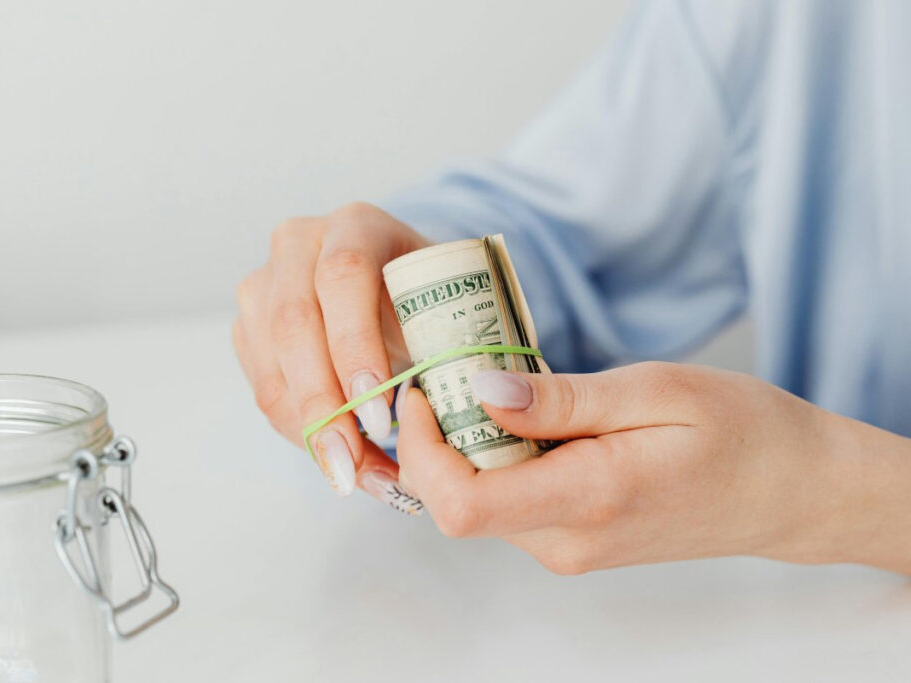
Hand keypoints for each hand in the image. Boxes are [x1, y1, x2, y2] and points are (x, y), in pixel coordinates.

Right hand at [233, 202, 430, 504]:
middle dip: (325, 406)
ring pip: (272, 368)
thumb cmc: (426, 299)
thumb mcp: (445, 306)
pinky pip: (265, 390)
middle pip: (295, 326)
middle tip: (354, 464)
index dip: (356, 346)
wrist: (390, 286)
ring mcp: (264, 285)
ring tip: (353, 477)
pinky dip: (301, 433)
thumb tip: (448, 426)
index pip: (344, 276)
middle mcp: (297, 245)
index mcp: (356, 225)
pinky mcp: (249, 327)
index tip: (379, 413)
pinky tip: (338, 461)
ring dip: (312, 432)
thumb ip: (446, 346)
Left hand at [397, 362, 910, 573]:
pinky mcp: (571, 540)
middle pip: (454, 502)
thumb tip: (479, 390)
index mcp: (588, 500)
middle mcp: (566, 542)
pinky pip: (506, 502)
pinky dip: (495, 459)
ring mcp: (567, 549)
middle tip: (453, 370)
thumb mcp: (656, 391)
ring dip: (464, 445)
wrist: (789, 492)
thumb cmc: (740, 432)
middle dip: (435, 437)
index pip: (460, 503)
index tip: (426, 388)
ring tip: (494, 385)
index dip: (421, 448)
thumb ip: (563, 399)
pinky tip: (525, 417)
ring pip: (475, 502)